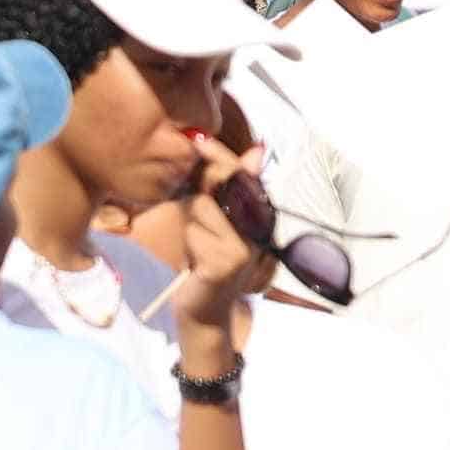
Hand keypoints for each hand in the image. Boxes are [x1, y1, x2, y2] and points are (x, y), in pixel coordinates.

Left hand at [159, 138, 275, 335]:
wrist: (205, 311)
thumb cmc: (208, 260)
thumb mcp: (218, 221)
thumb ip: (228, 188)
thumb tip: (257, 150)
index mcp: (260, 215)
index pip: (241, 175)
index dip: (221, 155)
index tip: (200, 138)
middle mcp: (258, 229)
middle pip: (219, 185)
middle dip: (199, 192)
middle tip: (195, 213)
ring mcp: (243, 247)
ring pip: (202, 207)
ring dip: (191, 223)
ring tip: (199, 245)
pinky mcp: (224, 263)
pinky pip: (194, 234)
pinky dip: (189, 245)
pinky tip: (196, 263)